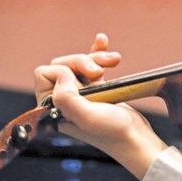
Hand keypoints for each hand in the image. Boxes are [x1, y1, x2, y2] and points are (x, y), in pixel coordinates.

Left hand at [33, 33, 166, 179]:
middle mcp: (63, 100)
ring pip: (79, 63)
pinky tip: (103, 42)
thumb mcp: (86, 117)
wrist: (136, 138)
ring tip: (114, 60)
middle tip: (100, 72)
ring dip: (96, 57)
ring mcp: (80, 94)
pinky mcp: (96, 89)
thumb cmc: (113, 132)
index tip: (85, 81)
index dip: (64, 71)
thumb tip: (62, 75)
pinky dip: (98, 52)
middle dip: (83, 61)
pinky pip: (92, 64)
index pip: (45, 74)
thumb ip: (66, 97)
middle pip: (62, 65)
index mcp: (52, 108)